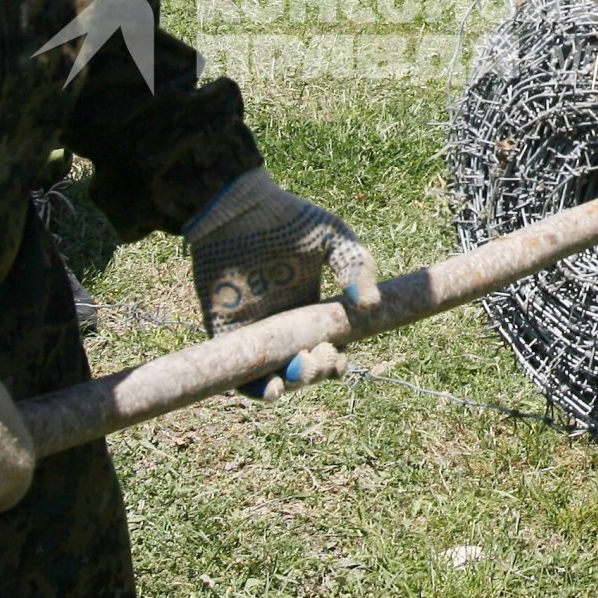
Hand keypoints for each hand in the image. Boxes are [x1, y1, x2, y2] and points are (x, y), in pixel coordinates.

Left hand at [187, 168, 378, 398]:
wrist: (240, 208)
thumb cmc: (287, 219)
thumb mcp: (333, 238)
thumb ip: (357, 266)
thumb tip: (372, 305)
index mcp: (308, 309)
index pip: (326, 349)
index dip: (335, 363)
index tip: (342, 358)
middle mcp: (282, 325)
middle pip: (303, 368)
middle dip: (317, 372)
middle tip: (320, 354)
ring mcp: (254, 332)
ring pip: (274, 377)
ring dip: (291, 384)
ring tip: (298, 369)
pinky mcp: (225, 333)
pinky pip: (239, 373)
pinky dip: (256, 389)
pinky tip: (273, 388)